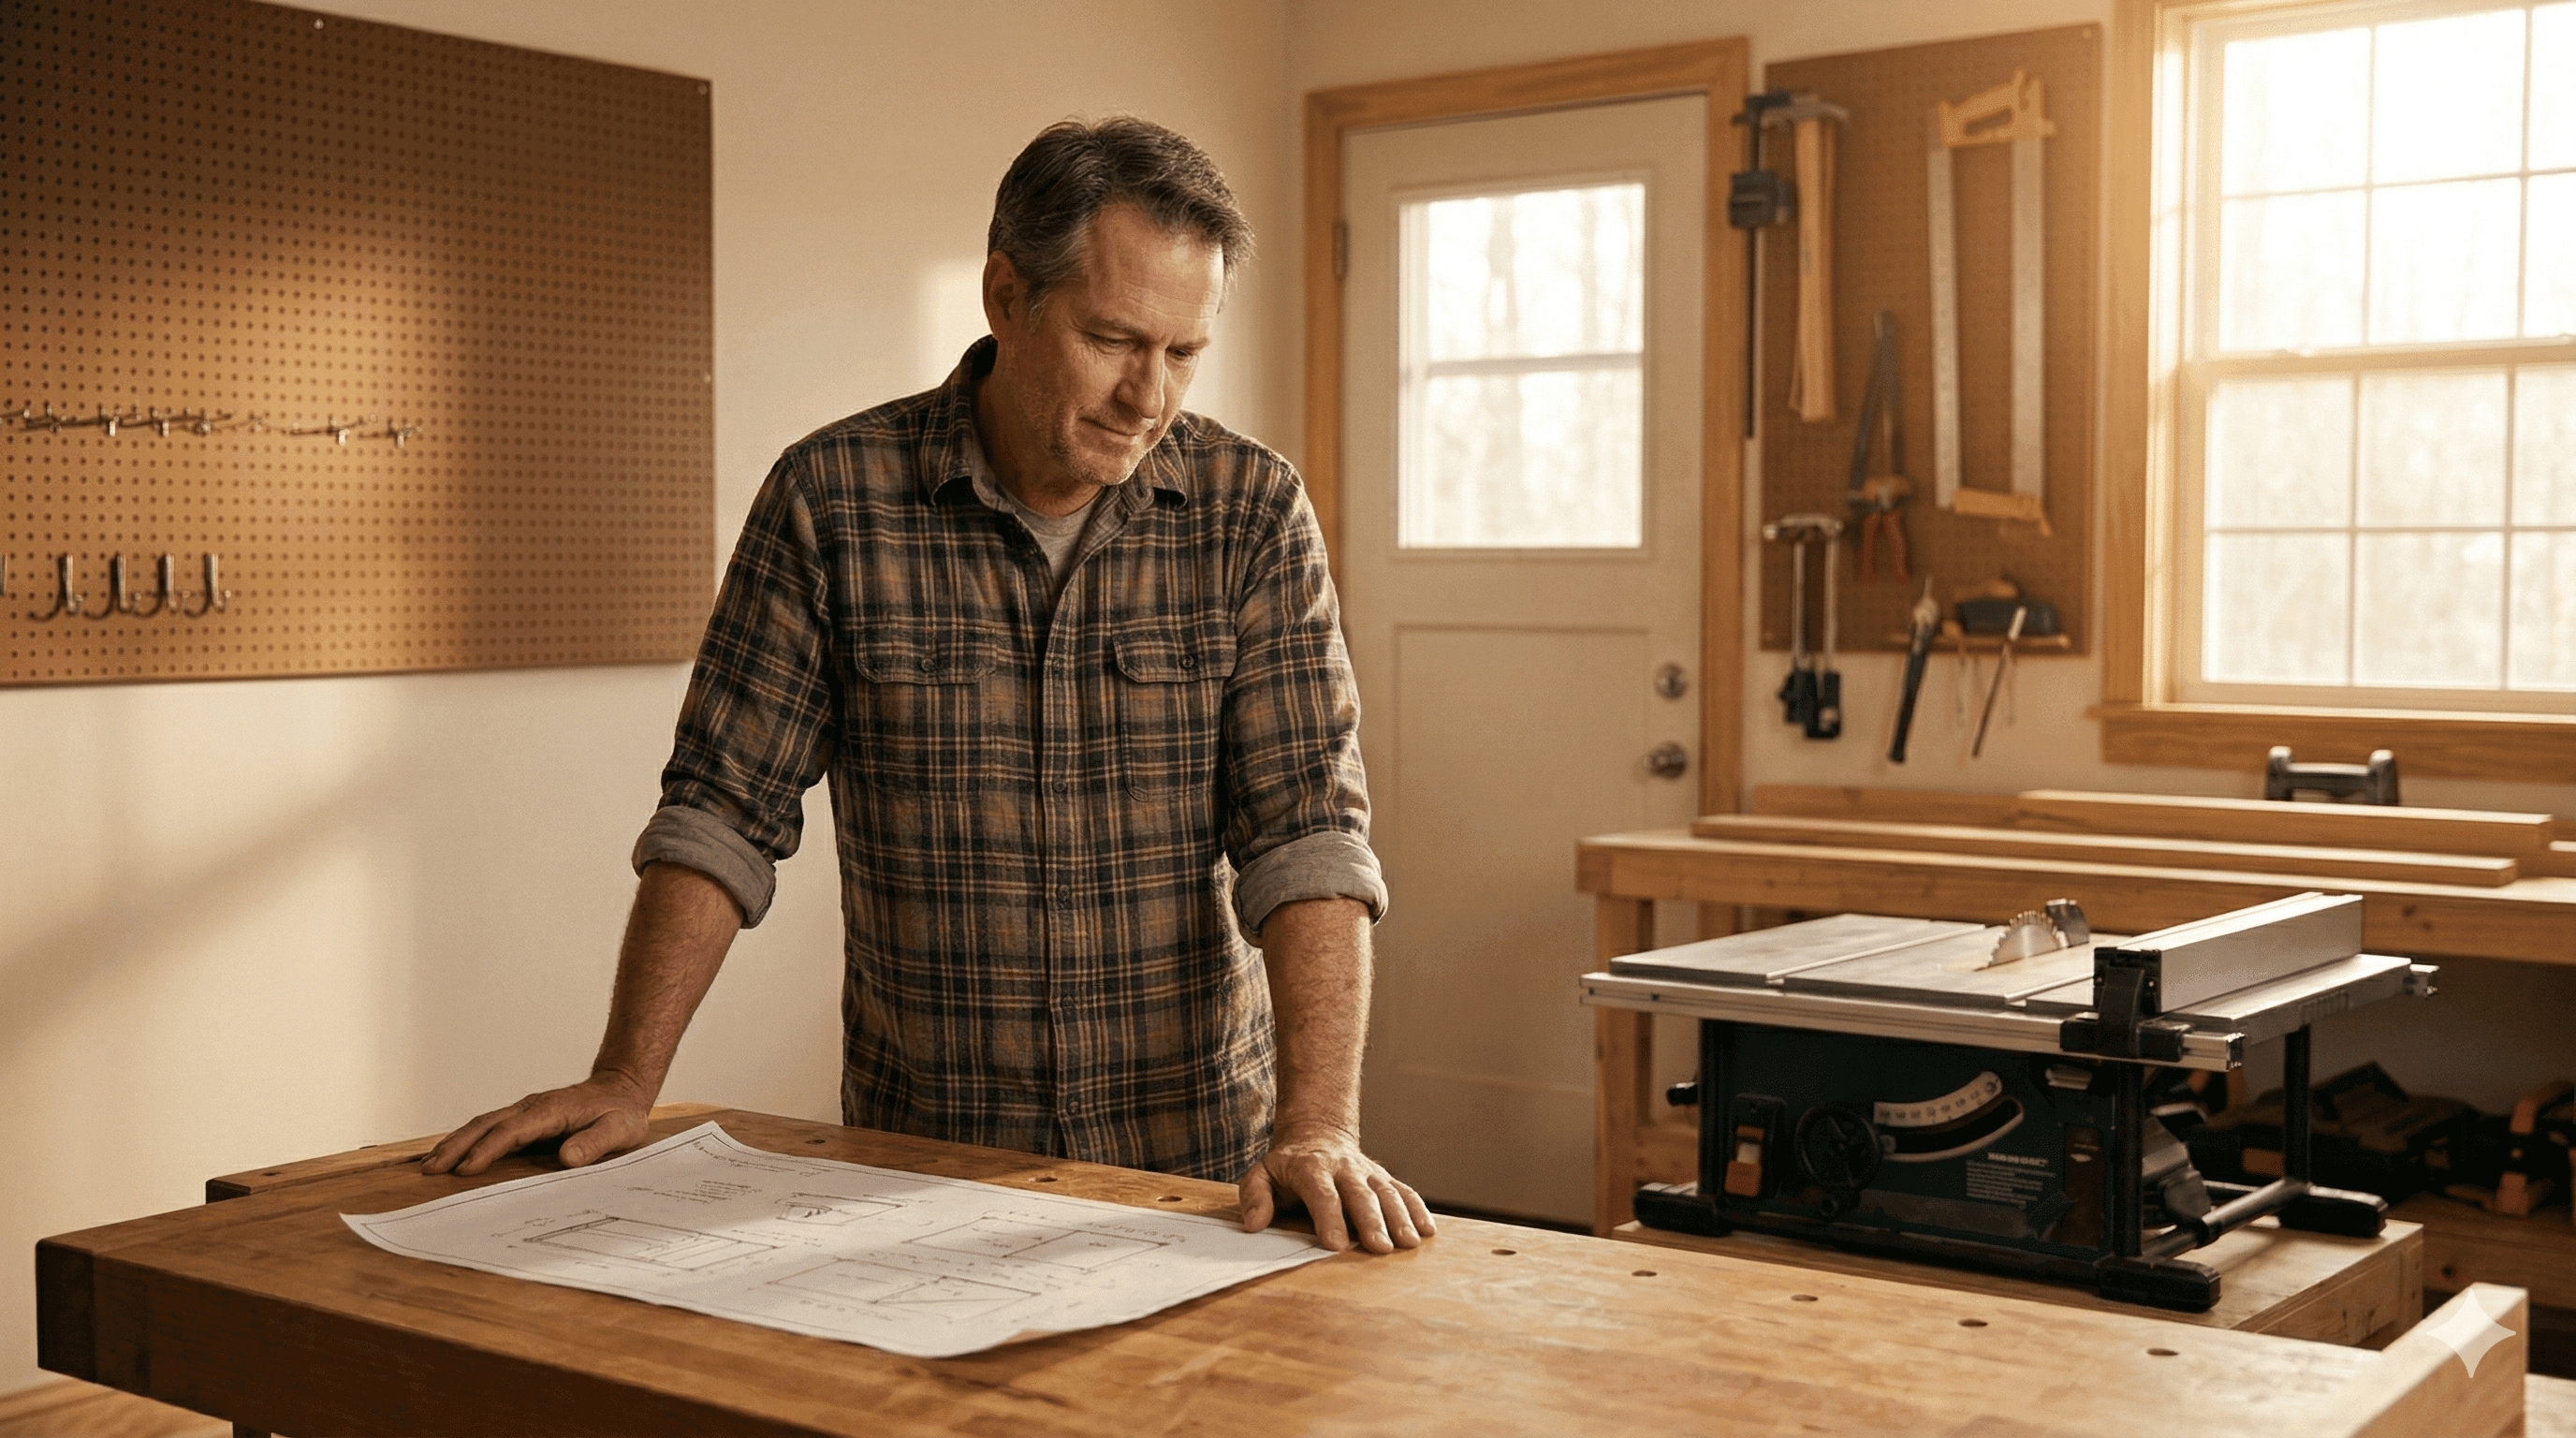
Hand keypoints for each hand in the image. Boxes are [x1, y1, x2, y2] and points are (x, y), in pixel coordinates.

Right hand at [421, 1073, 653, 1176]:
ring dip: (456, 1142)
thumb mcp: (620, 1129)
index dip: (488, 1149)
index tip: (466, 1169)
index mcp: (552, 1110)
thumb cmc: (621, 1112)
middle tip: (431, 1169)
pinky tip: (453, 1153)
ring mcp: (527, 1110)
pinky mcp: (525, 1118)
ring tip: (430, 1164)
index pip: (512, 1131)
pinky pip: (491, 1127)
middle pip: (487, 1124)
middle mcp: (533, 1107)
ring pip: (483, 1124)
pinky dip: (468, 1139)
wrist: (621, 1089)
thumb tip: (567, 1158)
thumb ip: (596, 1143)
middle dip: (457, 1146)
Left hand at [1238, 1122, 1434, 1253]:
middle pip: (1360, 1195)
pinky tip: (1428, 1231)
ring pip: (1386, 1193)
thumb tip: (1254, 1224)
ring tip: (1409, 1243)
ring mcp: (1367, 1172)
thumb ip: (1254, 1196)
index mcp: (1311, 1167)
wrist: (1317, 1133)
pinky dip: (1418, 1209)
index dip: (1329, 1218)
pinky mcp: (1383, 1177)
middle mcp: (1344, 1167)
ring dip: (1400, 1218)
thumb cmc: (1287, 1165)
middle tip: (1380, 1248)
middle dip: (1371, 1221)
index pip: (1322, 1193)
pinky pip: (1404, 1191)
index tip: (1335, 1244)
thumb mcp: (1261, 1173)